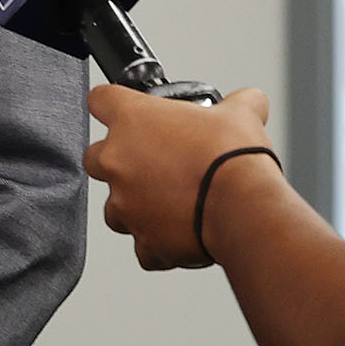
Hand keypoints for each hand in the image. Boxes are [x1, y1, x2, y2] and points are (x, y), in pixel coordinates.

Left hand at [84, 84, 280, 269]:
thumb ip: (239, 102)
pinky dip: (158, 241)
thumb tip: (250, 102)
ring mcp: (125, 204)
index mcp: (132, 120)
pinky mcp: (143, 240)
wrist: (243, 207)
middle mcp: (118, 162)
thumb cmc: (233, 158)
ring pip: (114, 206)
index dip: (113, 103)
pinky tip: (181, 230)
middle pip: (94, 157)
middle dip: (118, 159)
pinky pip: (142, 244)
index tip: (123, 109)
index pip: (100, 100)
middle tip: (152, 161)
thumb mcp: (242, 112)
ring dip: (135, 203)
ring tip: (169, 200)